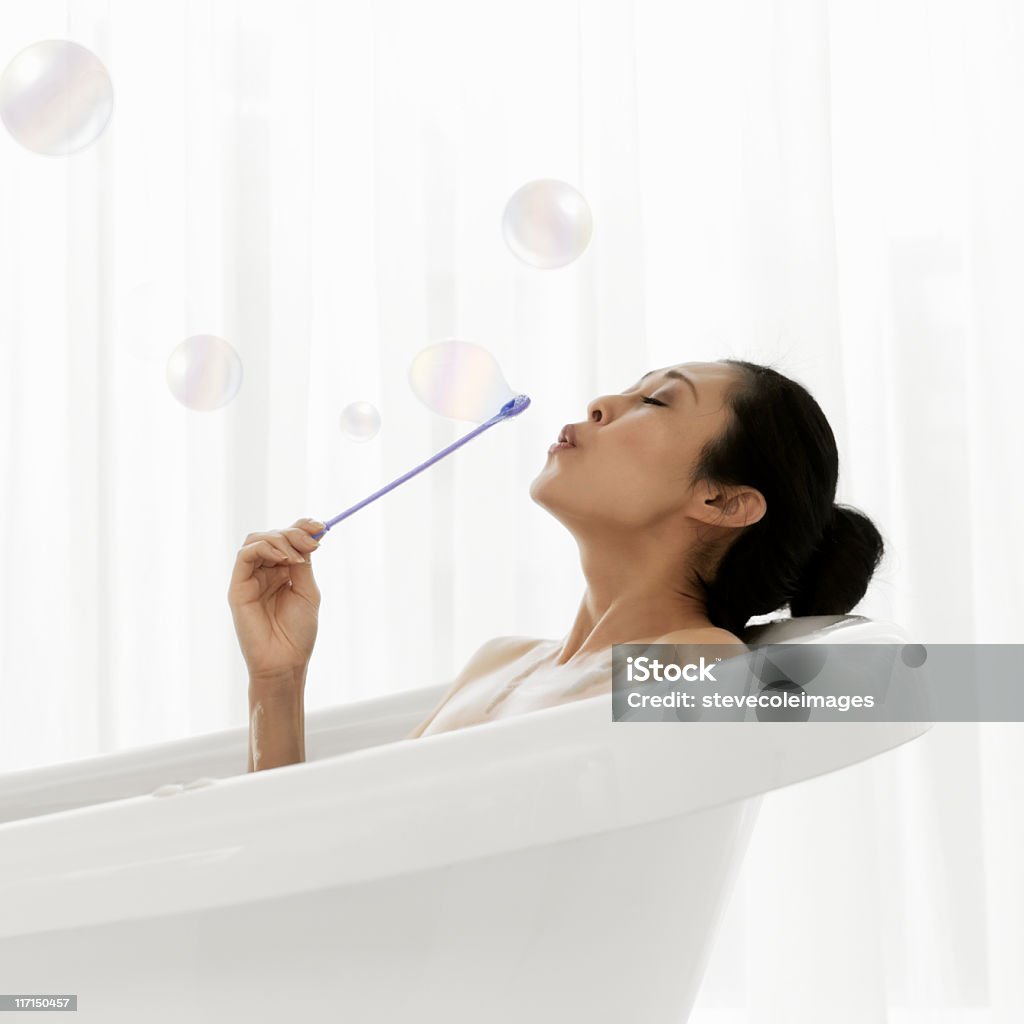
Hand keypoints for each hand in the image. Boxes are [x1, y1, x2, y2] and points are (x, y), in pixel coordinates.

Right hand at [227, 518, 324, 684]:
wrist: (285, 662)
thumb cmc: (298, 633)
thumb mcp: (307, 591)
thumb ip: (303, 564)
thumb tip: (309, 536)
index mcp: (281, 572)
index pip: (287, 539)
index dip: (301, 527)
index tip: (320, 526)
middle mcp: (264, 572)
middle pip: (273, 535)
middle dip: (295, 533)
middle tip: (313, 544)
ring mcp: (249, 578)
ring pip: (257, 540)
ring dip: (280, 539)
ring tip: (297, 557)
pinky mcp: (237, 587)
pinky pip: (245, 555)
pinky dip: (265, 548)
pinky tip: (283, 558)